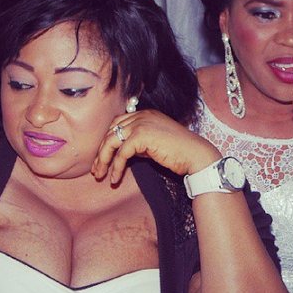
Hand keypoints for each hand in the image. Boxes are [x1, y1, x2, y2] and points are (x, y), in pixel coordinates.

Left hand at [91, 109, 220, 183]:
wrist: (196, 155)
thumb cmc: (178, 153)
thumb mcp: (153, 144)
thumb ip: (138, 143)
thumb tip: (121, 152)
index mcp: (144, 114)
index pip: (117, 124)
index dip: (107, 141)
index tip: (101, 159)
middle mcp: (141, 115)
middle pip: (111, 131)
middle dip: (101, 152)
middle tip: (96, 170)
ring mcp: (141, 123)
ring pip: (112, 141)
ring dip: (103, 159)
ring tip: (100, 175)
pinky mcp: (142, 135)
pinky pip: (121, 152)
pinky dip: (116, 166)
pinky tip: (115, 178)